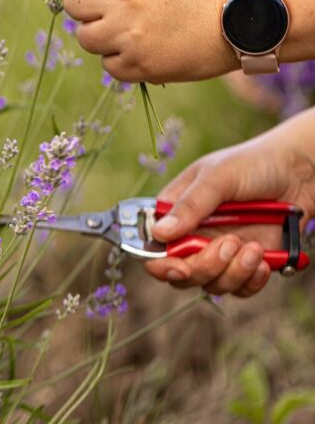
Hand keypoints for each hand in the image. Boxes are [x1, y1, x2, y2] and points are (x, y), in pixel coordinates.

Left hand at [47, 0, 236, 82]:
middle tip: (109, 7)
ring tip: (133, 28)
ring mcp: (129, 34)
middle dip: (84, 6)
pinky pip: (106, 64)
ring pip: (84, 37)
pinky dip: (119, 59)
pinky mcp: (138, 65)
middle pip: (72, 3)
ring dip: (100, 34)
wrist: (243, 17)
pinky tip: (145, 47)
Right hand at [144, 111, 314, 296]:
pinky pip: (240, 289)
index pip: (154, 246)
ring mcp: (220, 252)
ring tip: (253, 247)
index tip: (180, 267)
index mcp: (177, 211)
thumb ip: (190, 205)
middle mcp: (194, 235)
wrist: (299, 171)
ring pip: (211, 284)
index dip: (160, 262)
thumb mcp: (218, 177)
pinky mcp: (247, 264)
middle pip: (181, 272)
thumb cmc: (252, 163)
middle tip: (230, 244)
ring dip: (233, 272)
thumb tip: (159, 234)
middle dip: (204, 267)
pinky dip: (251, 281)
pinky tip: (263, 260)